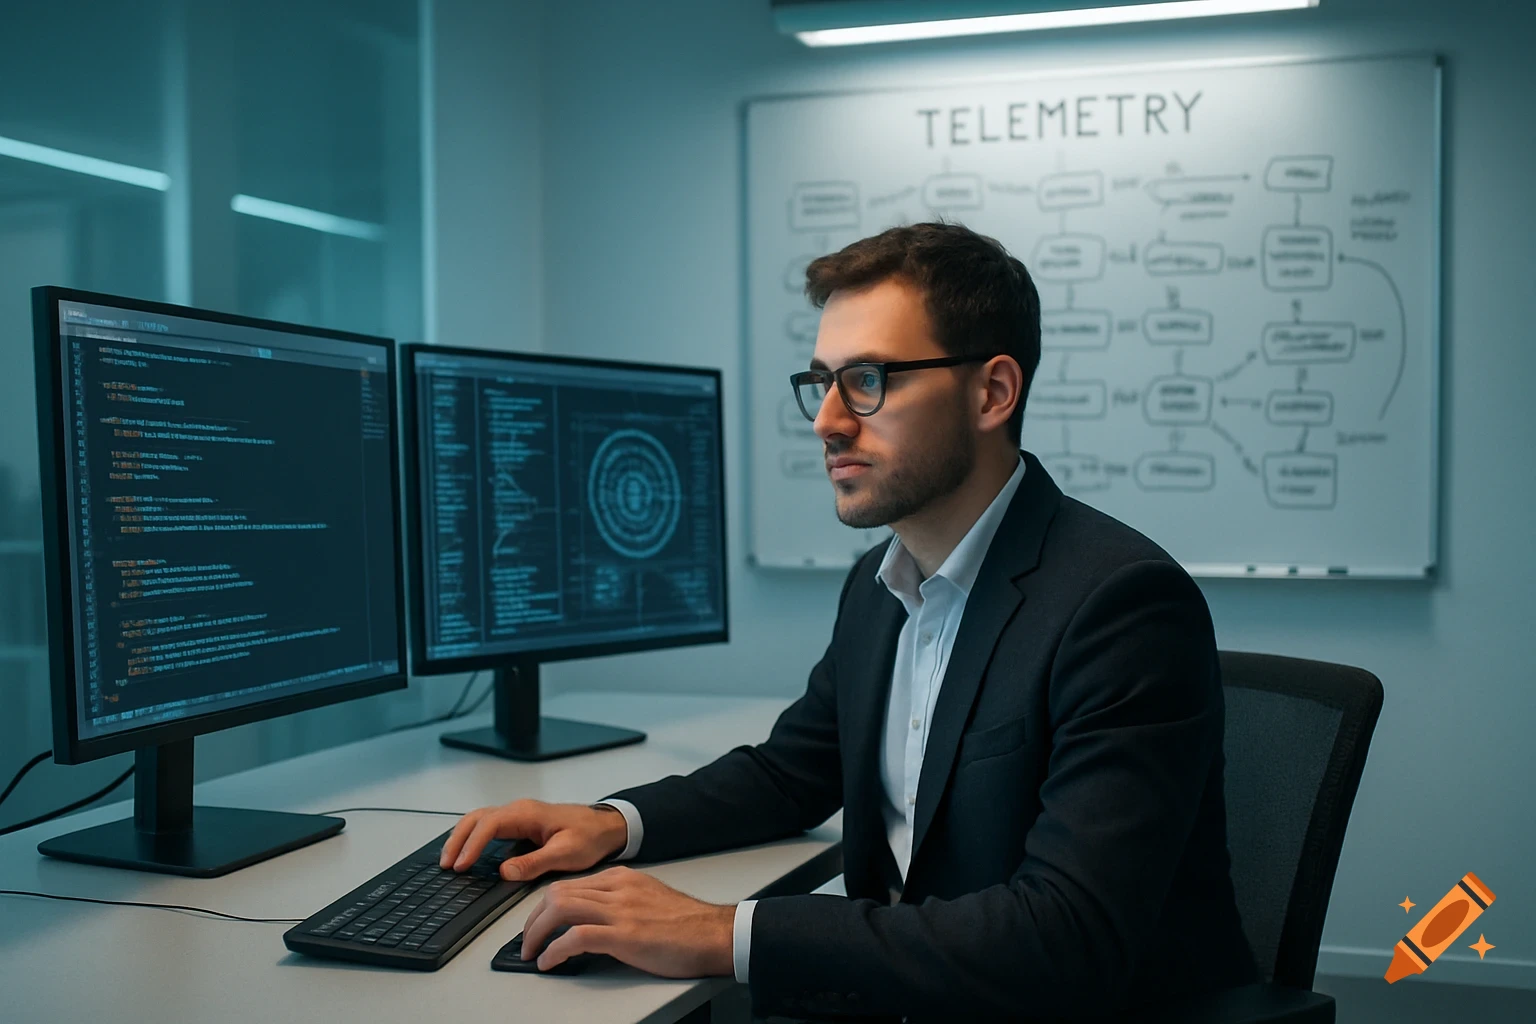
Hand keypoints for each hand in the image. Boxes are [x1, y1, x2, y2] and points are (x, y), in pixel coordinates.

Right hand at [439, 800, 628, 880]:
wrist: (607, 826)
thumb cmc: (589, 837)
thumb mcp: (566, 853)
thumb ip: (535, 862)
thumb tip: (504, 872)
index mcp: (528, 814)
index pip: (490, 824)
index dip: (472, 845)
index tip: (461, 865)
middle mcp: (519, 810)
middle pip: (477, 818)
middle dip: (458, 839)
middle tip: (445, 864)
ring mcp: (518, 815)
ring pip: (480, 820)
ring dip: (462, 837)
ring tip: (449, 860)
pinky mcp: (520, 824)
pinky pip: (488, 826)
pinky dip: (472, 837)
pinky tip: (467, 853)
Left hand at [520, 866, 734, 977]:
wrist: (714, 934)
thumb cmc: (687, 924)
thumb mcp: (648, 900)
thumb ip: (620, 902)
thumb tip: (591, 922)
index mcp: (622, 878)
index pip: (570, 885)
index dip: (546, 906)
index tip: (538, 924)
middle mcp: (617, 889)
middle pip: (558, 893)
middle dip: (534, 918)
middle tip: (528, 941)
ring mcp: (620, 910)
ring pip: (560, 908)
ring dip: (537, 933)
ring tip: (532, 952)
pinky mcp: (624, 935)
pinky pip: (575, 937)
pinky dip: (555, 950)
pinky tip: (550, 962)